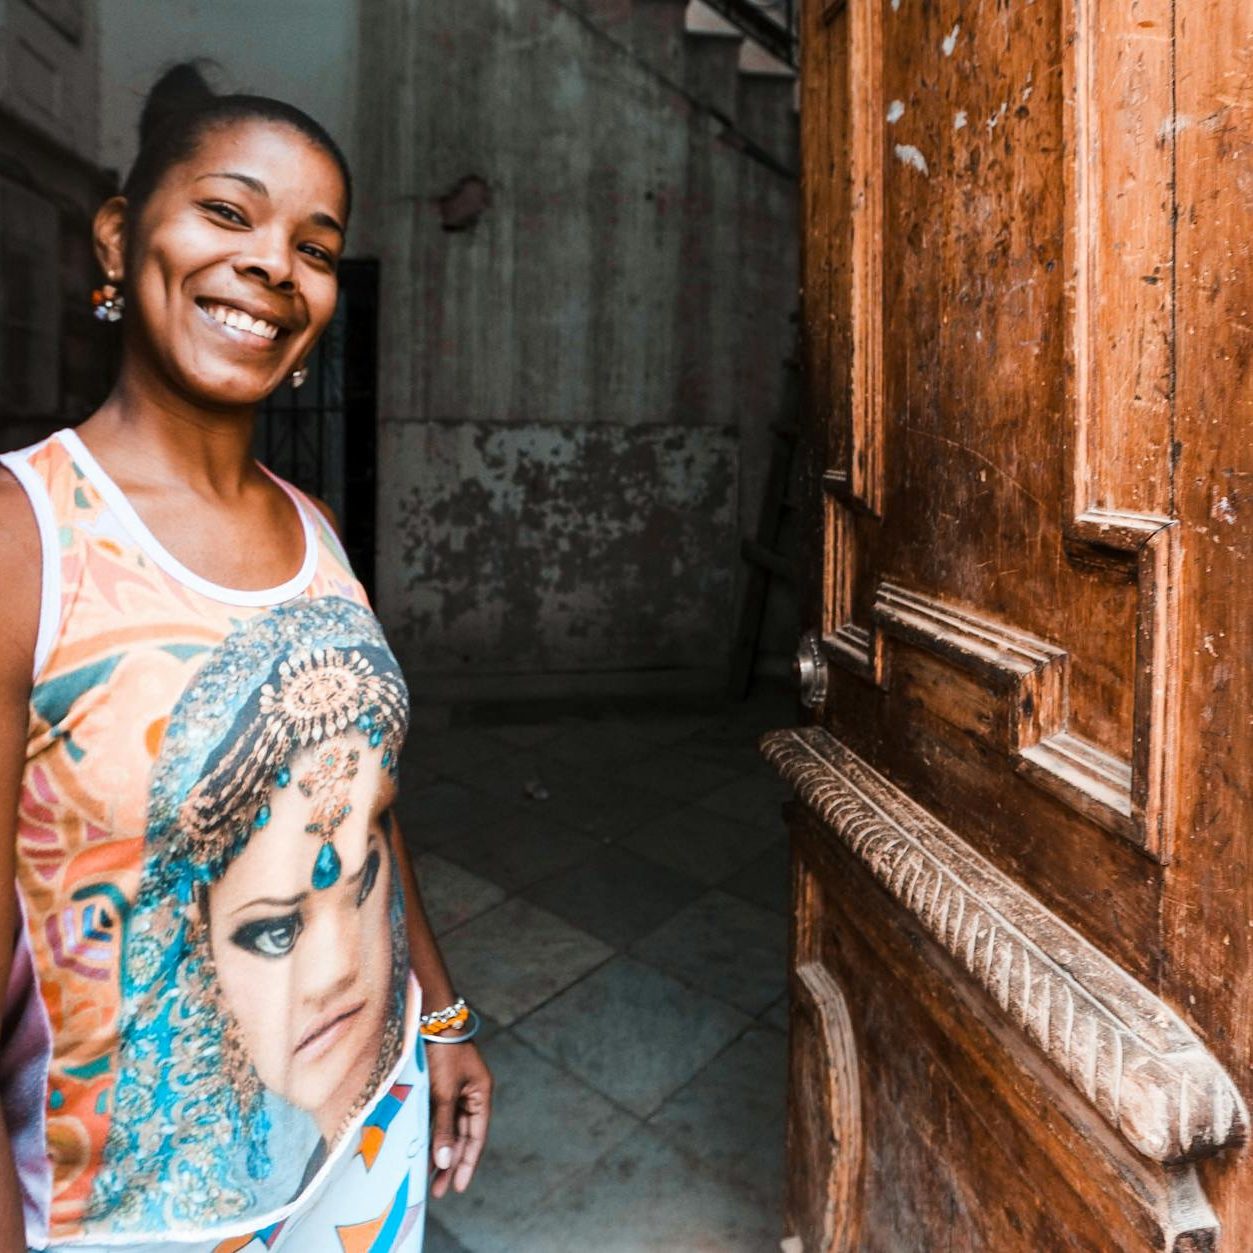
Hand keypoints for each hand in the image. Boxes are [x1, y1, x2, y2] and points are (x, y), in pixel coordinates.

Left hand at [427, 1039, 492, 1197]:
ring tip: (428, 1178)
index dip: (467, 1163)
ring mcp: (455, 1090)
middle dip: (451, 1164)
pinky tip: (422, 1151)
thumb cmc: (442, 1053)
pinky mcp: (439, 1086)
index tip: (457, 1187)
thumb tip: (445, 1162)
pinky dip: (432, 1135)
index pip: (476, 1137)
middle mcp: (470, 1095)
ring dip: (440, 1152)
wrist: (430, 1020)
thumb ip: (444, 1127)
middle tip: (439, 1191)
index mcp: (481, 1094)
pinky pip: (438, 1118)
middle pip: (463, 1136)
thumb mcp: (444, 1092)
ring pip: (449, 1129)